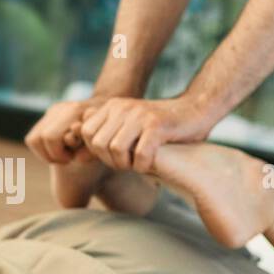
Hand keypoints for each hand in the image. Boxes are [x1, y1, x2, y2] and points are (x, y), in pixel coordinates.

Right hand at [25, 98, 106, 163]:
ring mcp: (53, 110)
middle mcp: (61, 107)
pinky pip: (32, 138)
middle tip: (67, 159)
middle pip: (41, 138)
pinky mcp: (47, 115)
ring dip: (46, 154)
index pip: (51, 137)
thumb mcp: (99, 146)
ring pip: (33, 139)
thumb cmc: (104, 138)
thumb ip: (87, 145)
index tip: (74, 158)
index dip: (60, 154)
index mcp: (75, 111)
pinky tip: (58, 151)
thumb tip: (71, 134)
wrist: (107, 118)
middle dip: (52, 155)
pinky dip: (41, 150)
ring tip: (63, 155)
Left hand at [80, 97, 213, 172]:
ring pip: (116, 149)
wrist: (196, 111)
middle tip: (128, 164)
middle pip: (98, 144)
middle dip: (111, 161)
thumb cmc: (161, 127)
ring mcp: (140, 115)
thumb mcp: (129, 124)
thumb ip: (107, 133)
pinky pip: (140, 154)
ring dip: (126, 165)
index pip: (86, 133)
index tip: (114, 157)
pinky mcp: (157, 126)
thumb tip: (78, 153)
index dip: (96, 152)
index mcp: (113, 106)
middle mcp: (123, 107)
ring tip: (138, 165)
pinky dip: (143, 166)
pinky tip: (151, 165)